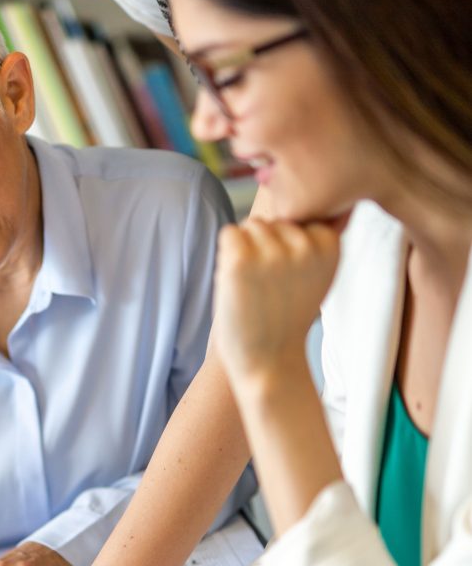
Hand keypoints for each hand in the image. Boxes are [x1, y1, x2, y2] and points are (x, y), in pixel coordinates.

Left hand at [214, 219, 340, 391]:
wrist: (269, 361)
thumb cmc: (288, 316)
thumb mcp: (319, 275)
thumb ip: (321, 240)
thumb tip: (339, 204)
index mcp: (330, 245)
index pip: (297, 218)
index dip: (285, 247)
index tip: (291, 279)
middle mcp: (305, 244)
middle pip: (270, 221)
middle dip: (264, 248)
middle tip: (269, 288)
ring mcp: (272, 251)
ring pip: (250, 226)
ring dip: (245, 252)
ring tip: (255, 288)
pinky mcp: (241, 259)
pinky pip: (229, 233)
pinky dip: (226, 255)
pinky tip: (239, 284)